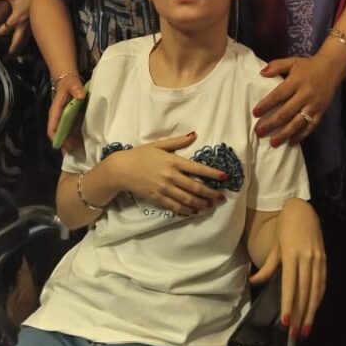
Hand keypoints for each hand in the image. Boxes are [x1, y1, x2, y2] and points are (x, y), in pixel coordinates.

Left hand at [0, 0, 30, 54]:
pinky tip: (24, 43)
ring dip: (20, 47)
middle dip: (13, 49)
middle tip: (8, 56)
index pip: (4, 29)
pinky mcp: (36, 25)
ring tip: (16, 54)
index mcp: (15, 19)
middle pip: (17, 41)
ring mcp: (30, 26)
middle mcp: (22, 25)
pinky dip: (25, 41)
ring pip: (24, 40)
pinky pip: (30, 36)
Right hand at [46, 74, 86, 153]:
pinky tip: (83, 141)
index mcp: (55, 112)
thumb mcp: (72, 84)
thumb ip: (76, 89)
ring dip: (71, 142)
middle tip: (76, 150)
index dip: (57, 138)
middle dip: (65, 143)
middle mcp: (58, 118)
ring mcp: (63, 119)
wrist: (69, 81)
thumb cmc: (69, 84)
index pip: (52, 129)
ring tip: (81, 148)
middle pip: (58, 135)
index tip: (65, 146)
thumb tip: (80, 96)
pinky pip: (71, 130)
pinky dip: (75, 136)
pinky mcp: (70, 119)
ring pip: (65, 134)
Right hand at [111, 132, 227, 216]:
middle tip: (222, 197)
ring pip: (187, 199)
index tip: (224, 178)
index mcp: (173, 161)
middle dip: (211, 193)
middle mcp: (171, 176)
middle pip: (195, 187)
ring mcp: (164, 189)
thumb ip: (178, 141)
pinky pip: (175, 207)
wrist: (121, 169)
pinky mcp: (157, 198)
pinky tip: (194, 211)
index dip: (212, 174)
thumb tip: (194, 134)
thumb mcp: (159, 145)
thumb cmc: (140, 154)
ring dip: (201, 203)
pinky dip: (186, 210)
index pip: (197, 168)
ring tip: (211, 205)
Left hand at [249, 198, 325, 337]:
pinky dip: (318, 299)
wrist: (303, 210)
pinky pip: (322, 283)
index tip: (285, 322)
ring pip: (315, 291)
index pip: (290, 285)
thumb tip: (253, 282)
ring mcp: (318, 260)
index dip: (288, 304)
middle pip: (304, 292)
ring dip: (311, 312)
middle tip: (295, 334)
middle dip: (299, 315)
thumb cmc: (285, 227)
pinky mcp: (324, 260)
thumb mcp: (274, 245)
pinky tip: (314, 310)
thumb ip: (267, 266)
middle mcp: (306, 259)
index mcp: (291, 255)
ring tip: (305, 329)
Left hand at [253, 51, 345, 146]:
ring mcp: (314, 105)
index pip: (279, 95)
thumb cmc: (308, 65)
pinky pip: (311, 126)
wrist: (332, 68)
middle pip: (286, 112)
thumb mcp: (292, 61)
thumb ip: (276, 65)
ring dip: (285, 134)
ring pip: (298, 123)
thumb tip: (261, 73)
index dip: (266, 105)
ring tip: (273, 143)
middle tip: (259, 132)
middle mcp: (305, 95)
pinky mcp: (321, 112)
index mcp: (296, 81)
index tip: (255, 113)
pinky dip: (301, 136)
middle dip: (272, 123)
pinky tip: (291, 142)